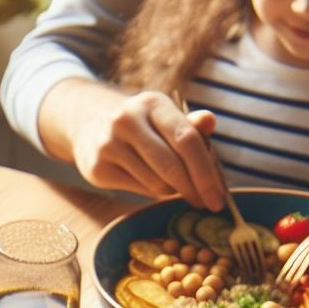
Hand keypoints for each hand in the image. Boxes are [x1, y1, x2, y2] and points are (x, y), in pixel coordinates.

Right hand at [40, 81, 225, 210]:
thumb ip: (190, 126)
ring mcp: (109, 144)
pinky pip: (137, 189)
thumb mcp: (165, 118)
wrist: (90, 124)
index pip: (187, 140)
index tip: (218, 197)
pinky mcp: (98, 168)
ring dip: (173, 191)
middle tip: (206, 204)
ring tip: (176, 188)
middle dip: (193, 190)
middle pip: (172, 165)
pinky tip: (153, 185)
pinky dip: (152, 193)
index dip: (206, 172)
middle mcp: (127, 120)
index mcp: (152, 103)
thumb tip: (209, 121)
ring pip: (156, 182)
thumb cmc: (142, 125)